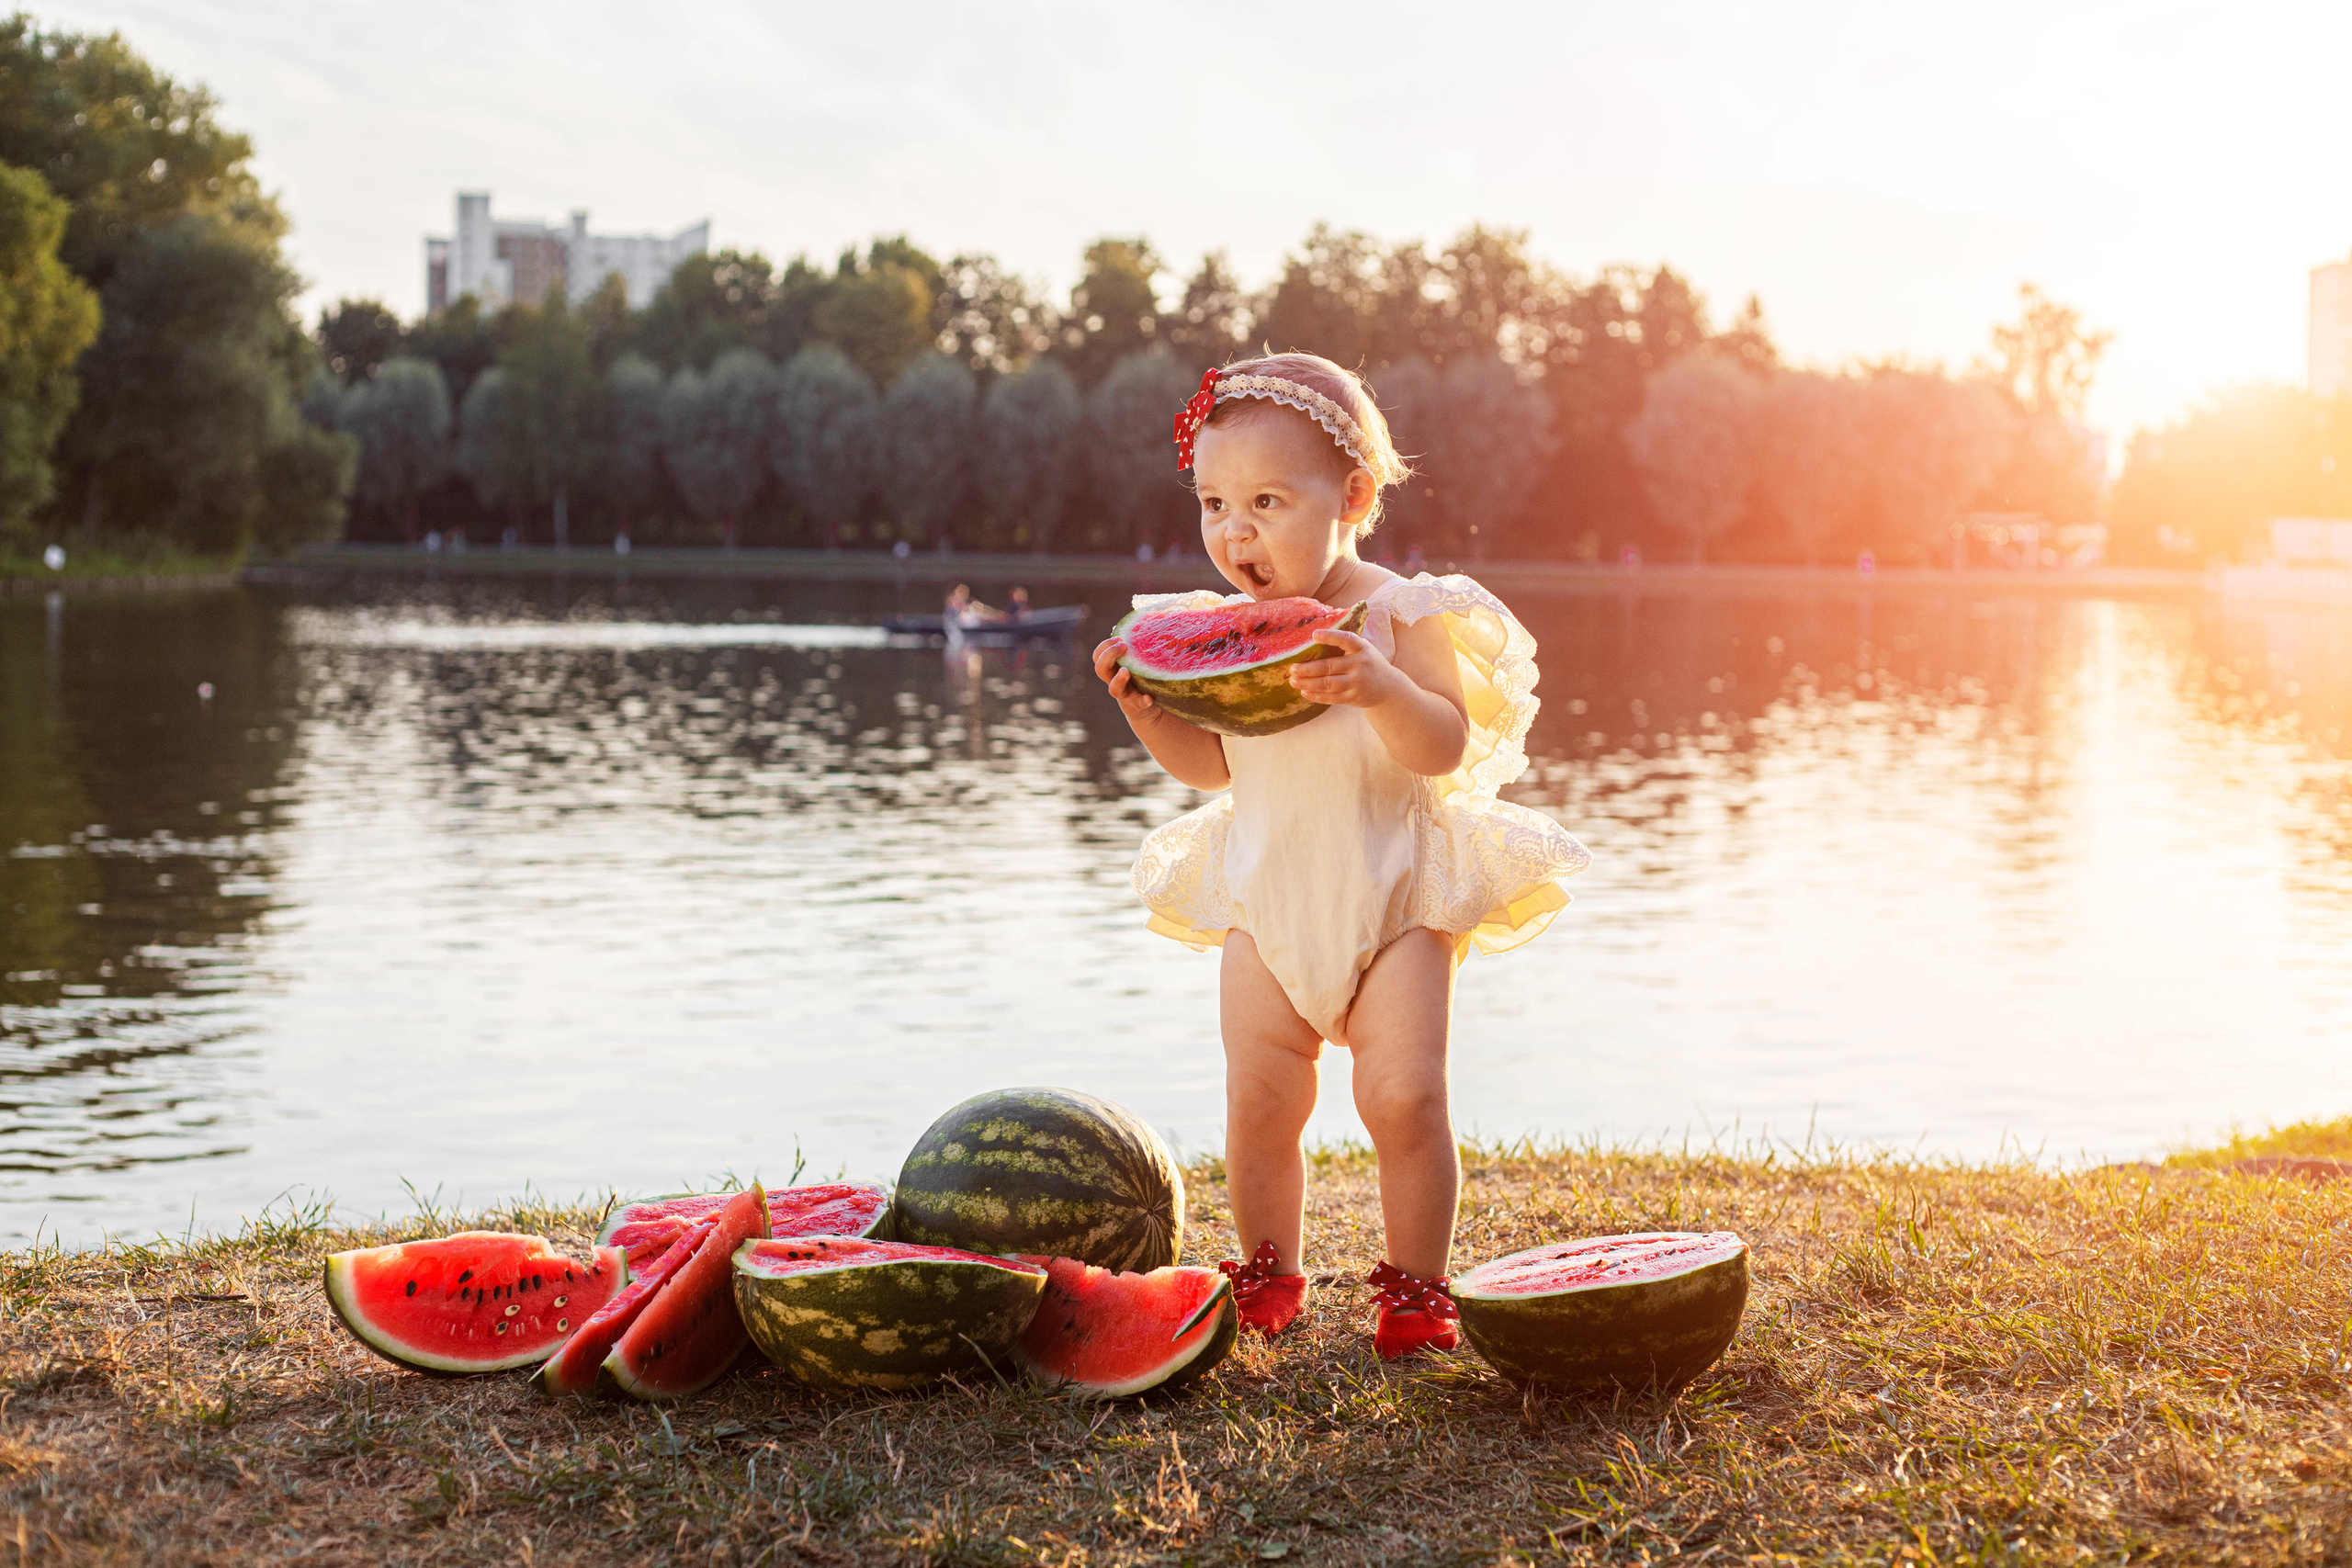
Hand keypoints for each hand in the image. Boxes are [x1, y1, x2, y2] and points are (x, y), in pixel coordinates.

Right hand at [1092, 637, 1160, 722]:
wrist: (1149, 709)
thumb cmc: (1142, 679)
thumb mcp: (1137, 662)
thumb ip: (1134, 647)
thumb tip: (1135, 621)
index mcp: (1112, 669)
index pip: (1098, 656)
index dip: (1104, 646)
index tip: (1119, 638)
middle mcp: (1114, 681)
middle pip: (1100, 669)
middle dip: (1109, 656)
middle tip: (1123, 646)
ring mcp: (1125, 695)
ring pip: (1113, 689)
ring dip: (1118, 679)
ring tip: (1126, 671)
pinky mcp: (1138, 706)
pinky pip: (1139, 704)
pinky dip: (1143, 700)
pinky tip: (1149, 697)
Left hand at [1288, 629, 1405, 708]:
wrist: (1388, 687)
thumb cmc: (1368, 663)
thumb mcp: (1363, 649)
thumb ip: (1345, 645)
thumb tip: (1313, 639)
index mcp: (1362, 648)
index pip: (1346, 640)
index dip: (1330, 637)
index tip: (1314, 635)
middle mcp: (1360, 665)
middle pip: (1329, 667)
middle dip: (1308, 669)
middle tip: (1292, 668)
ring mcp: (1357, 682)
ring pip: (1328, 684)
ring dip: (1308, 683)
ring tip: (1293, 681)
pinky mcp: (1353, 697)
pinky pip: (1331, 698)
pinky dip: (1316, 695)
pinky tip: (1304, 692)